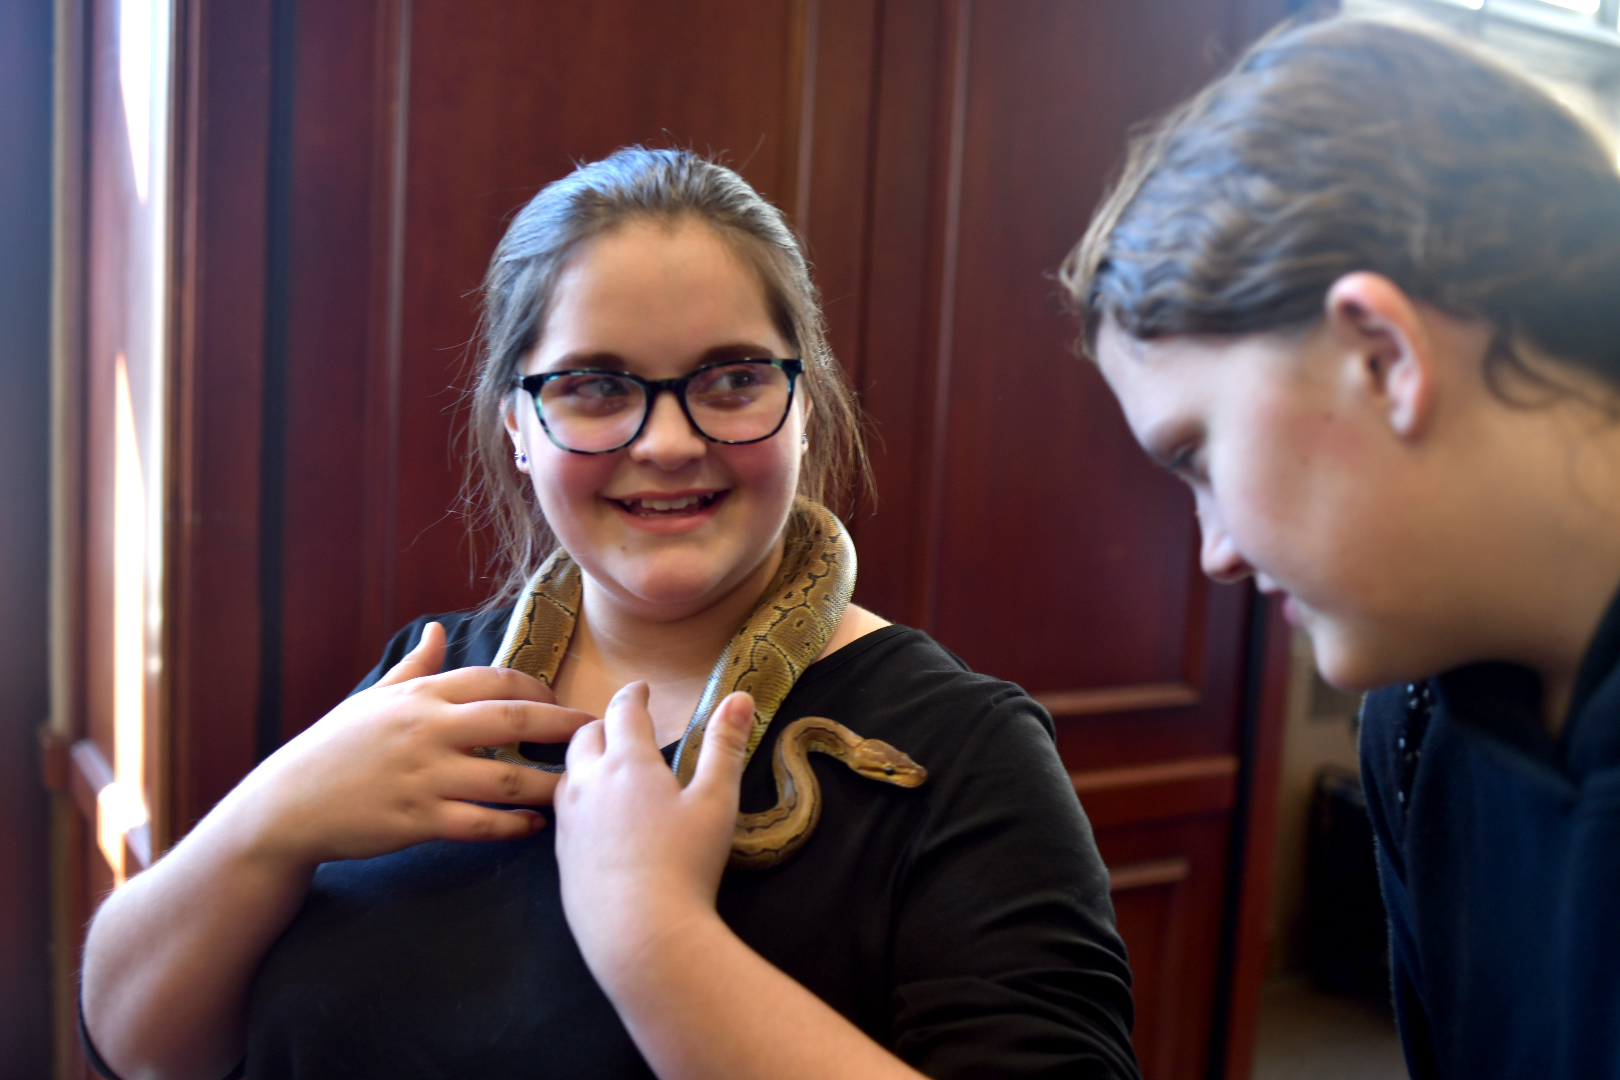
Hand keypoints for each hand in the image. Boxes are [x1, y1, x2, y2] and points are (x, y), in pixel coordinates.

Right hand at [220, 622, 596, 871]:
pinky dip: (515, 825)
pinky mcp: (418, 820)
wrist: (285, 807)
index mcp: (421, 695)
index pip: (495, 680)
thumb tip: (438, 631)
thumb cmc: (332, 749)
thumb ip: (414, 668)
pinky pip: (482, 823)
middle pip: (515, 719)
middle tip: (599, 735)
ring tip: (580, 788)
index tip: (560, 701)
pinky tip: (536, 826)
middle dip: (565, 726)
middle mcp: (428, 729)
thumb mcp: (372, 700)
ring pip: (508, 777)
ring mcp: (425, 776)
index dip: (537, 688)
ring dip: (552, 783)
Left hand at [553, 683, 753, 987]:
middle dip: (605, 724)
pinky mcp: (561, 857)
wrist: (640, 935)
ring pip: (568, 773)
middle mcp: (589, 783)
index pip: (624, 711)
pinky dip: (579, 799)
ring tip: (607, 768)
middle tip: (625, 728)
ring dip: (586, 761)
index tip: (642, 690)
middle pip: (586, 736)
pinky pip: (564, 813)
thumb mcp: (717, 801)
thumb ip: (725, 746)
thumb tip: (738, 696)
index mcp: (628, 762)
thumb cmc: (686, 863)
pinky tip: (597, 819)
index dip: (634, 695)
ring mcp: (569, 821)